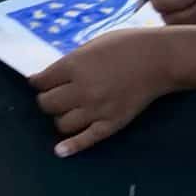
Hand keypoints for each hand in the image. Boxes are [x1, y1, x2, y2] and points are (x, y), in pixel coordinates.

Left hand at [30, 30, 173, 157]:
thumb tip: (52, 75)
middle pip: (47, 104)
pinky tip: (60, 151)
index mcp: (74, 66)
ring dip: (60, 118)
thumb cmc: (124, 45)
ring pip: (62, 124)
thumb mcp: (91, 45)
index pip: (42, 82)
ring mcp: (96, 109)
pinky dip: (71, 147)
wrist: (158, 59)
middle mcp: (81, 89)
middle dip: (46, 100)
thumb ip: (71, 62)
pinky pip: (86, 140)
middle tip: (52, 96)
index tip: (38, 83)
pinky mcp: (111, 124)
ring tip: (65, 111)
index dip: (37, 82)